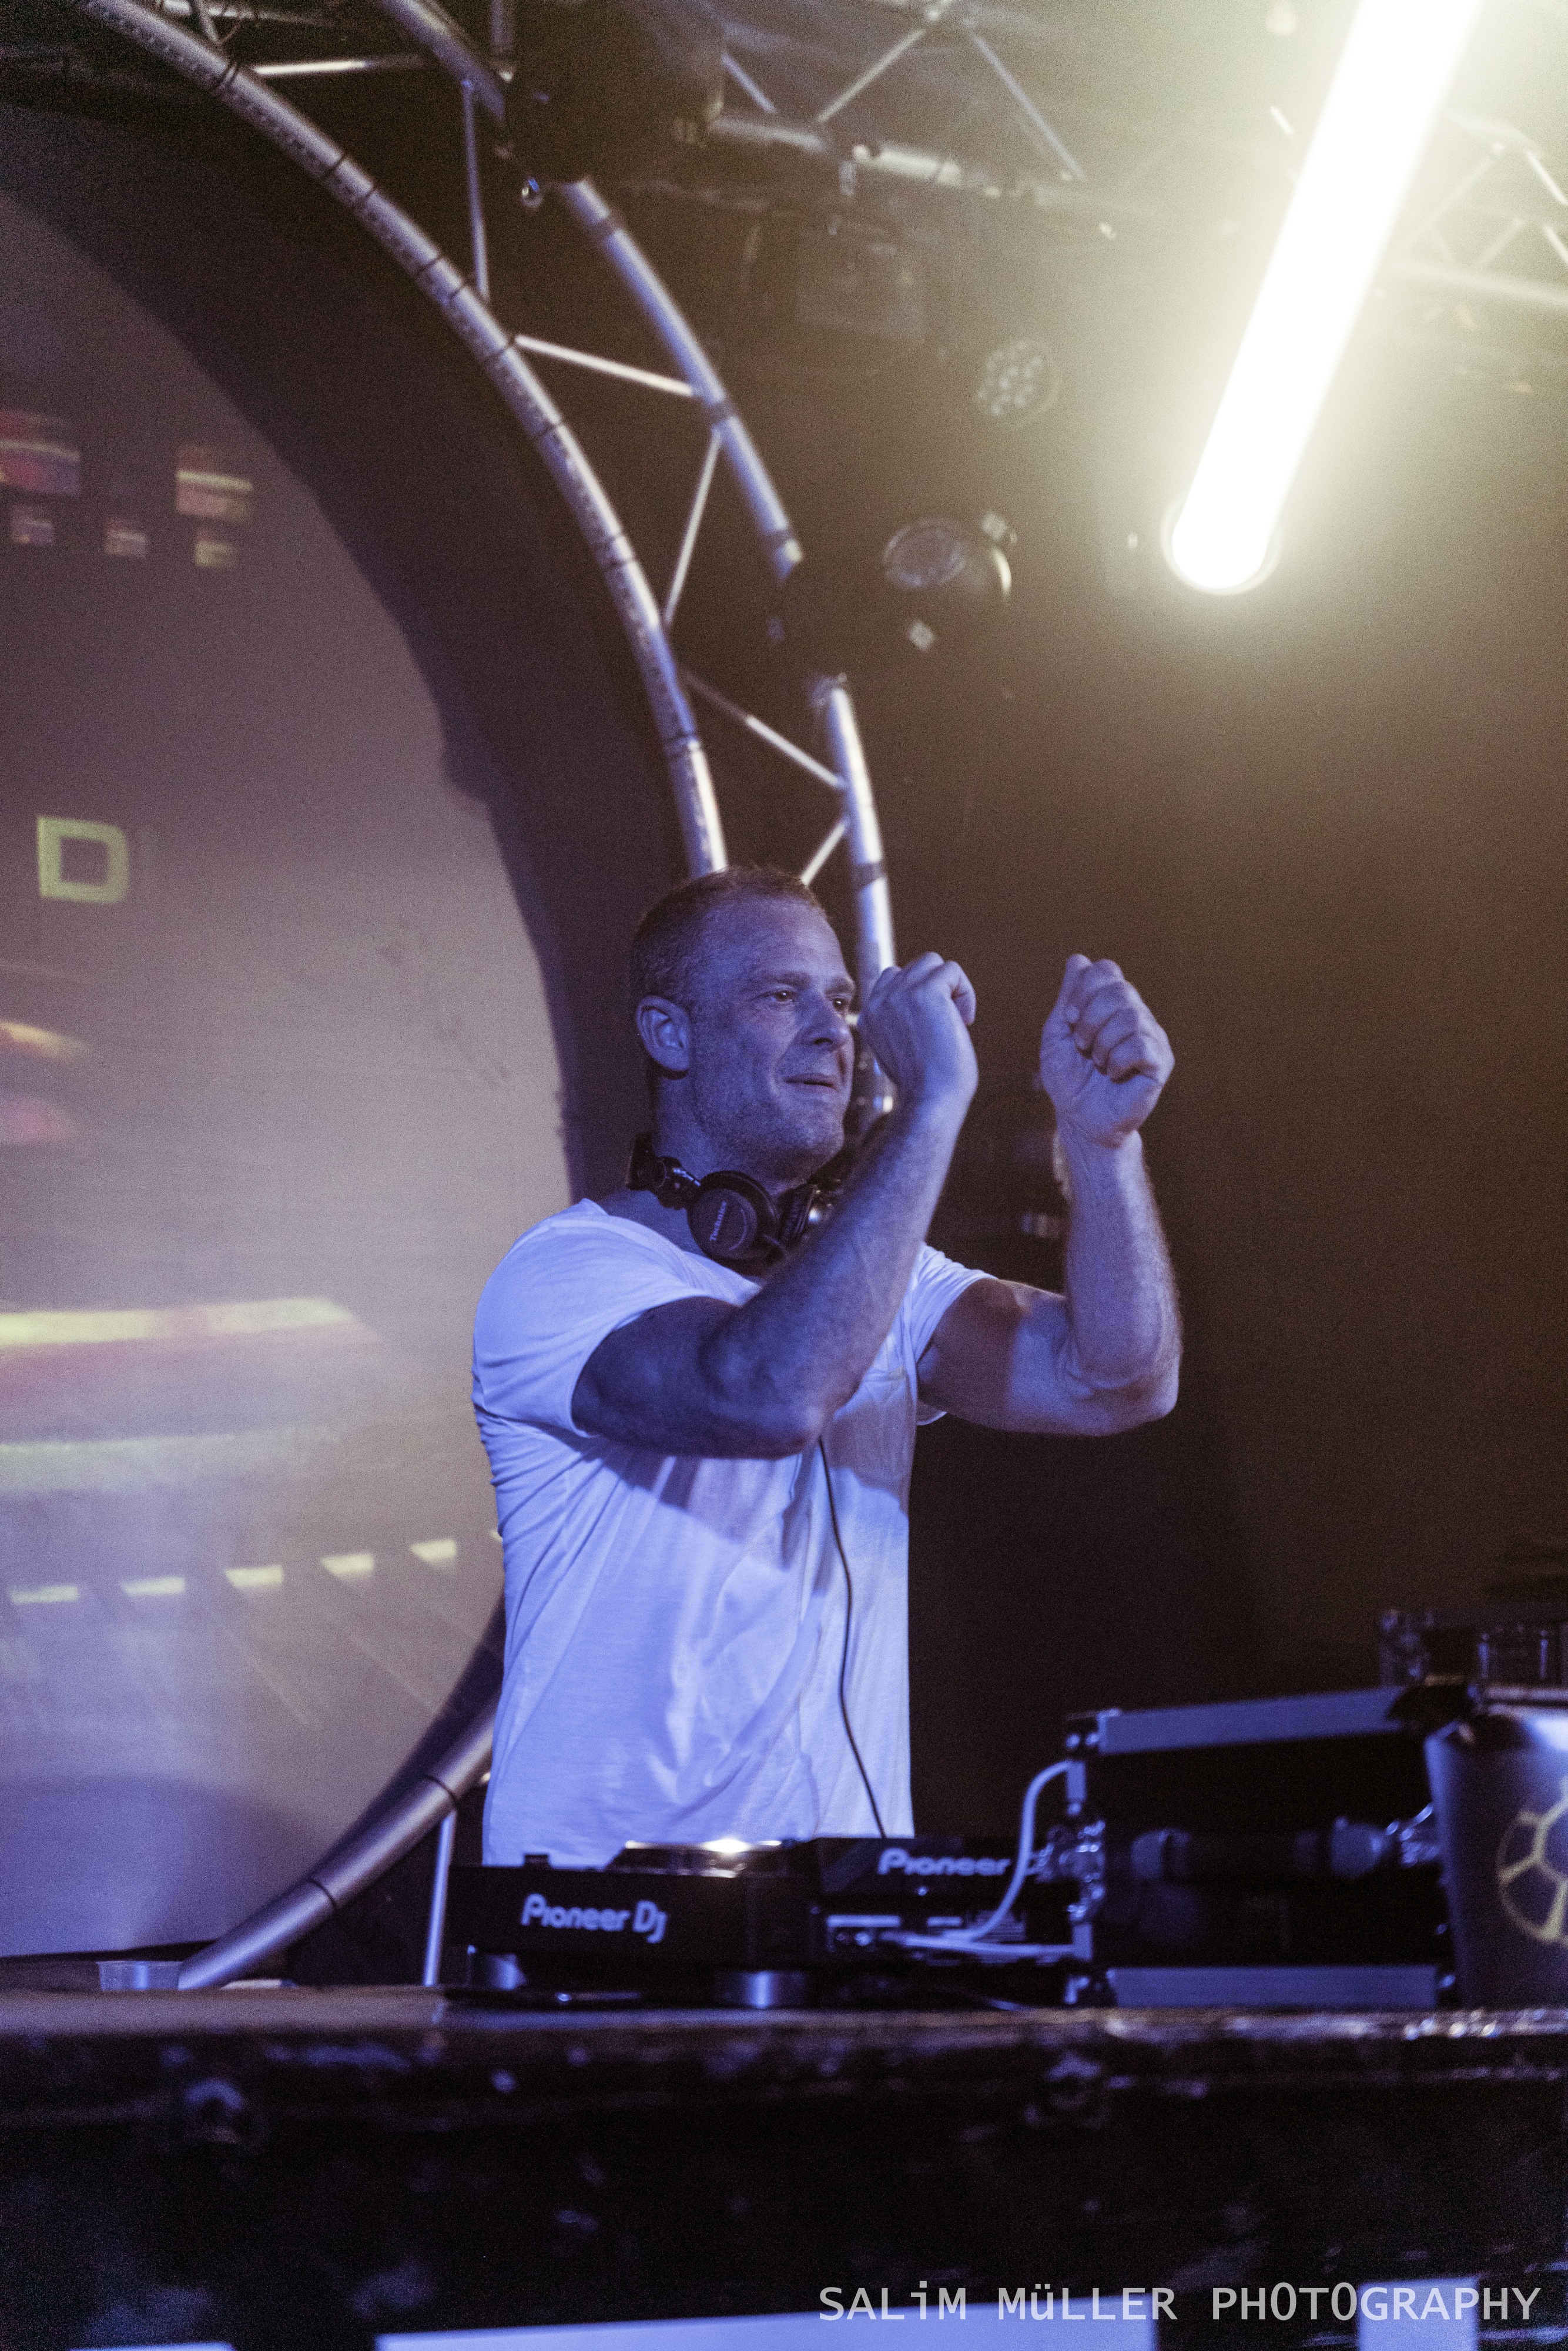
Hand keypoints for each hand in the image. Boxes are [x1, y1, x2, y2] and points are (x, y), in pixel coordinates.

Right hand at [862, 952, 978, 1118]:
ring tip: (957, 1018)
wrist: (931, 1099)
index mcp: (869, 1016)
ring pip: (933, 963)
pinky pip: (952, 971)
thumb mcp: (898, 1050)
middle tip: (947, 1024)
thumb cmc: (924, 1085)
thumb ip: (899, 1022)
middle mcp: (880, 1001)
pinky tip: (964, 1020)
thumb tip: (920, 1000)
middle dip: (936, 990)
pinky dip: (965, 993)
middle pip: (914, 968)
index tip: (931, 1027)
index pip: (892, 979)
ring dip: (951, 987)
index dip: (918, 996)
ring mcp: (901, 994)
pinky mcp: (927, 992)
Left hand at [1039, 955, 1171, 1146]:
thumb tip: (1078, 959)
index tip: (1070, 1020)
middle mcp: (1136, 1014)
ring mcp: (1152, 1036)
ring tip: (1098, 1064)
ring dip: (1103, 1043)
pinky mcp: (1161, 1061)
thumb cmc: (1069, 1078)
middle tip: (1082, 1046)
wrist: (1081, 1119)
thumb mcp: (1057, 1034)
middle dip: (1090, 1019)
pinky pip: (1141, 1045)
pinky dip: (1117, 1060)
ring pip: (1131, 1017)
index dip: (1083, 992)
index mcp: (1112, 1004)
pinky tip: (1113, 1073)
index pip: (1106, 970)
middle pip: (1119, 990)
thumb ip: (1068, 998)